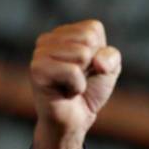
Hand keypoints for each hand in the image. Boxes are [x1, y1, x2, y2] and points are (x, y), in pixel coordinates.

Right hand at [30, 19, 120, 148]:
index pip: (93, 29)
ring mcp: (39, 53)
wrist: (76, 119)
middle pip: (88, 39)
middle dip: (92, 64)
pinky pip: (72, 72)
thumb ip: (111, 56)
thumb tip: (97, 61)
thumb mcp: (110, 69)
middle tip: (79, 78)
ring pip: (81, 54)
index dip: (100, 53)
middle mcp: (48, 38)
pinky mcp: (37, 69)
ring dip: (84, 76)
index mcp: (65, 33)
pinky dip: (77, 86)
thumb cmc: (90, 91)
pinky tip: (66, 92)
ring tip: (71, 84)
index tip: (89, 68)